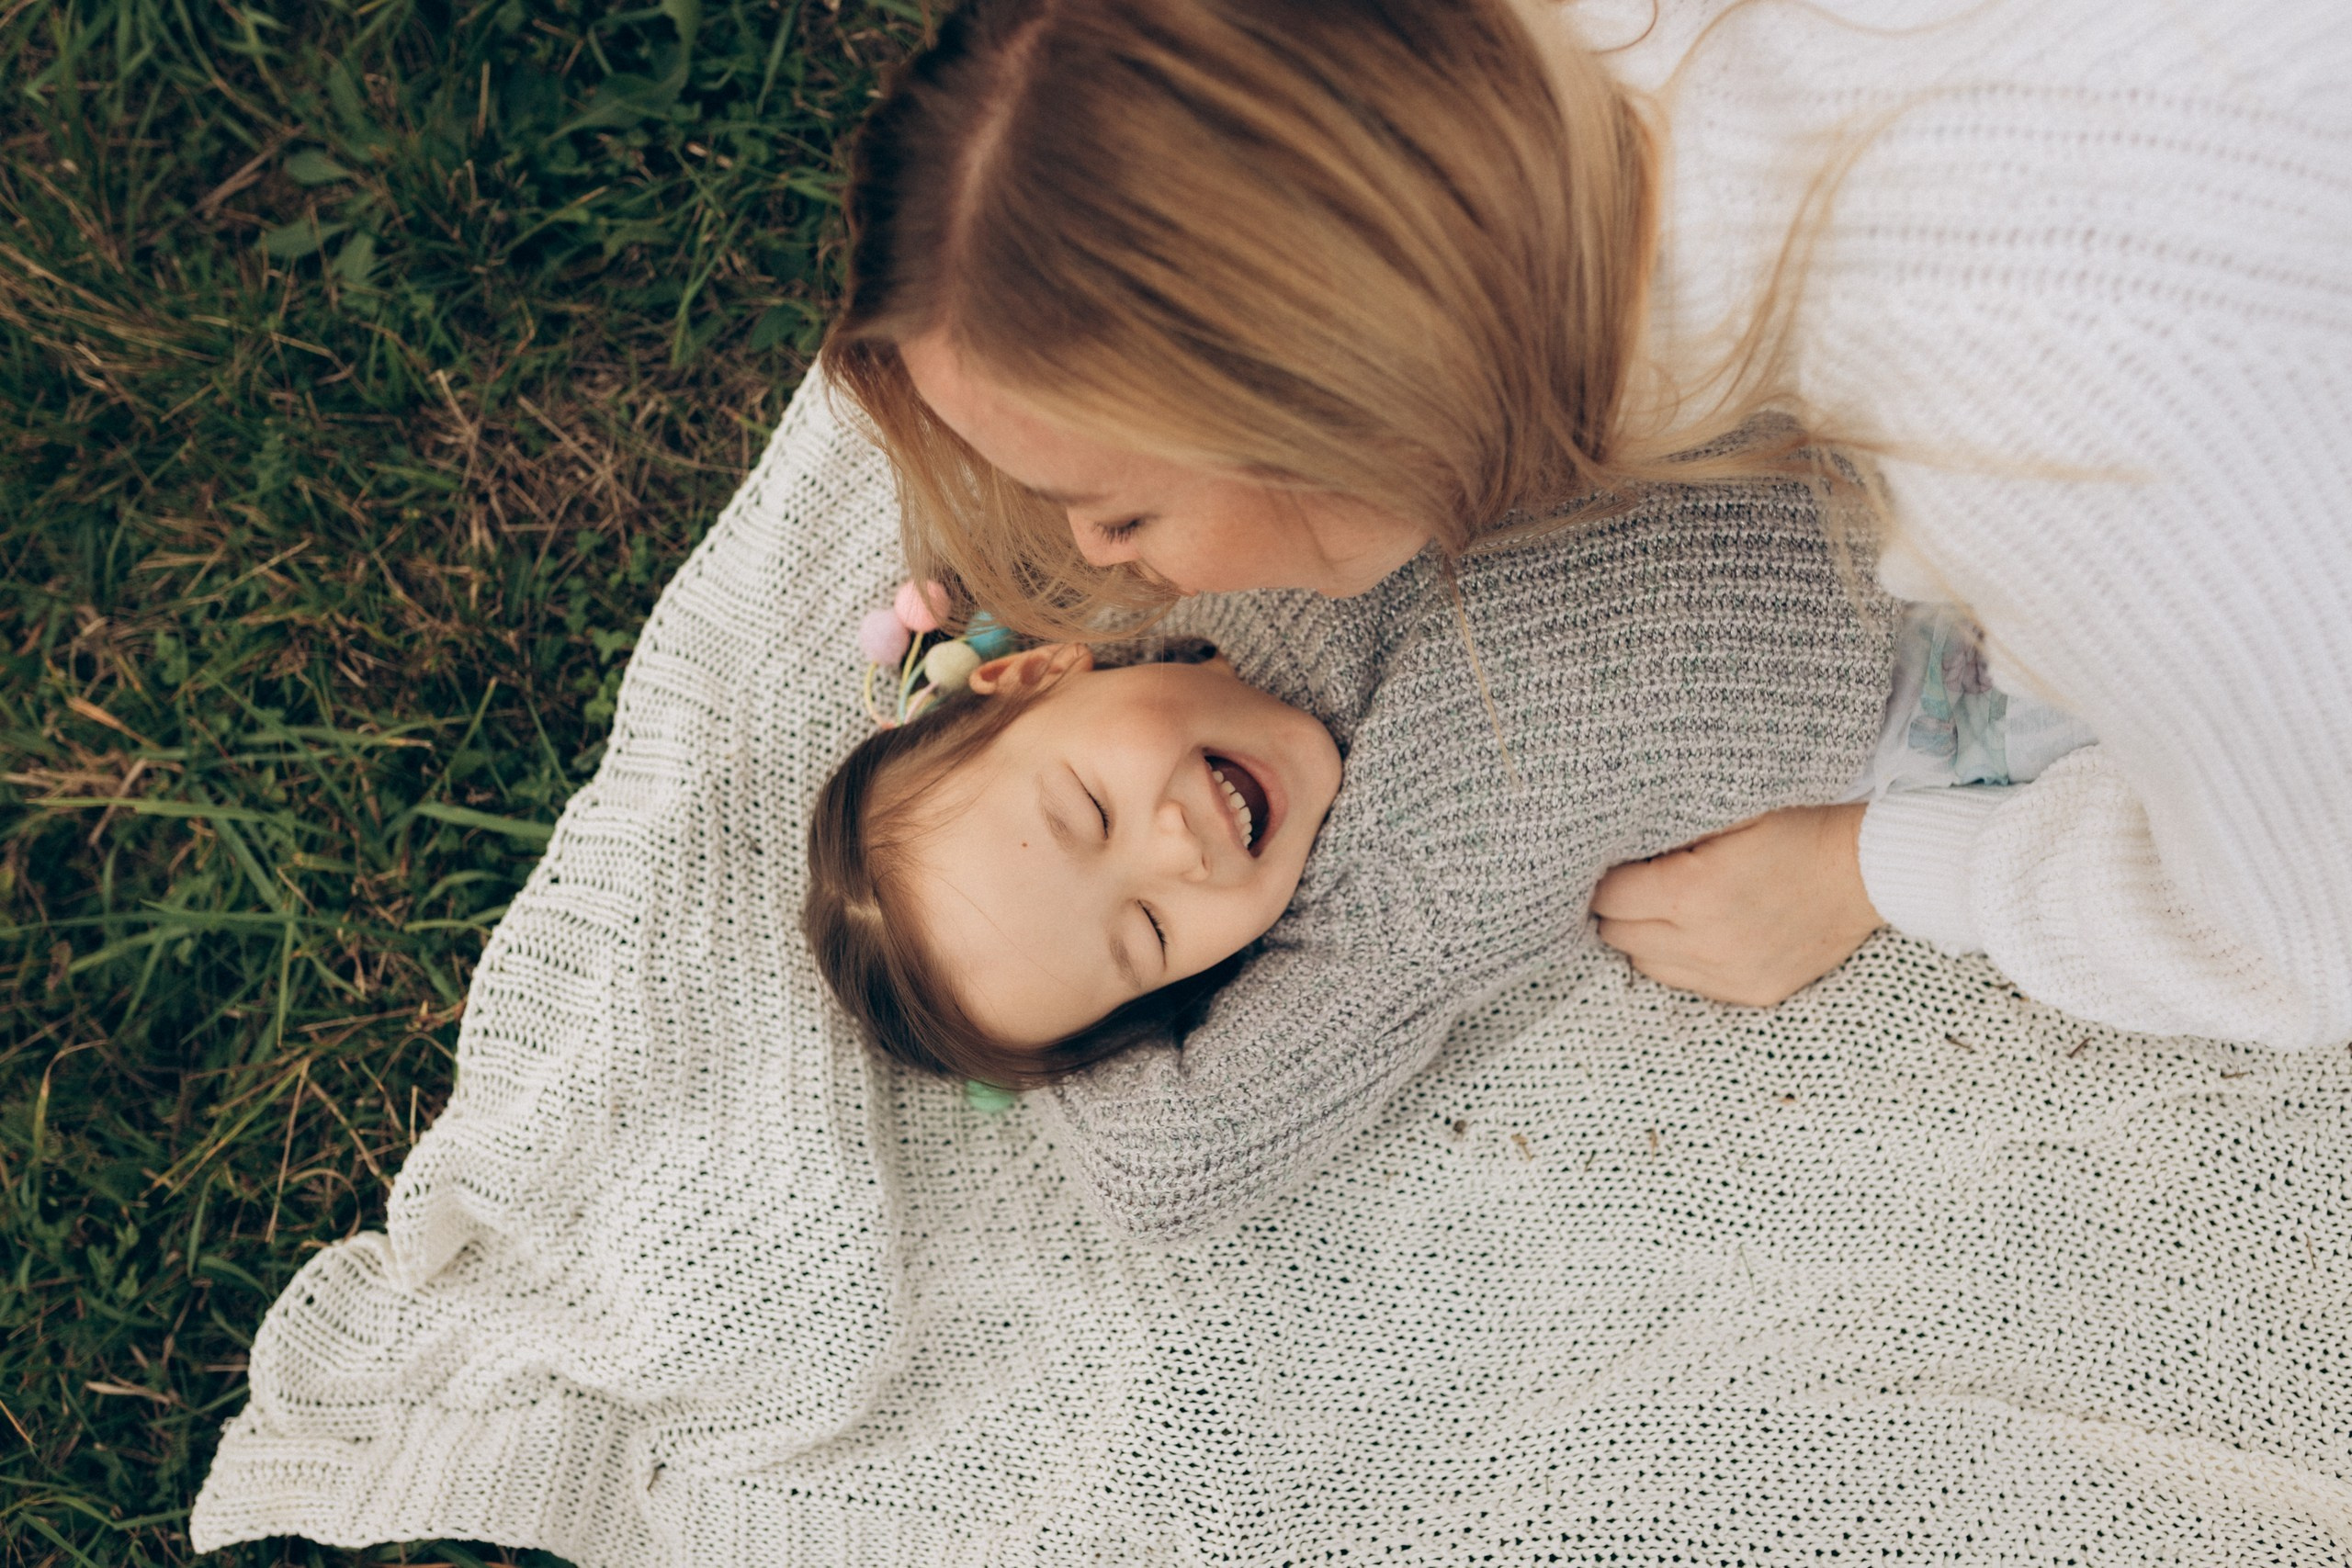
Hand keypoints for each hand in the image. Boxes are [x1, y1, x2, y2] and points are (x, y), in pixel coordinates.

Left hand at [1590, 803, 1882, 1006]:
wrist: (1867, 871)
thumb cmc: (1795, 829)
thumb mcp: (1725, 812)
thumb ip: (1666, 832)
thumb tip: (1614, 847)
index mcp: (1691, 892)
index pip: (1608, 897)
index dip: (1605, 877)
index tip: (1616, 862)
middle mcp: (1703, 942)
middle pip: (1617, 935)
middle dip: (1617, 907)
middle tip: (1635, 882)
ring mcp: (1728, 974)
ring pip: (1644, 964)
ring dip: (1644, 936)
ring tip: (1663, 907)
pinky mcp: (1751, 992)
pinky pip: (1686, 983)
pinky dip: (1679, 959)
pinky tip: (1696, 932)